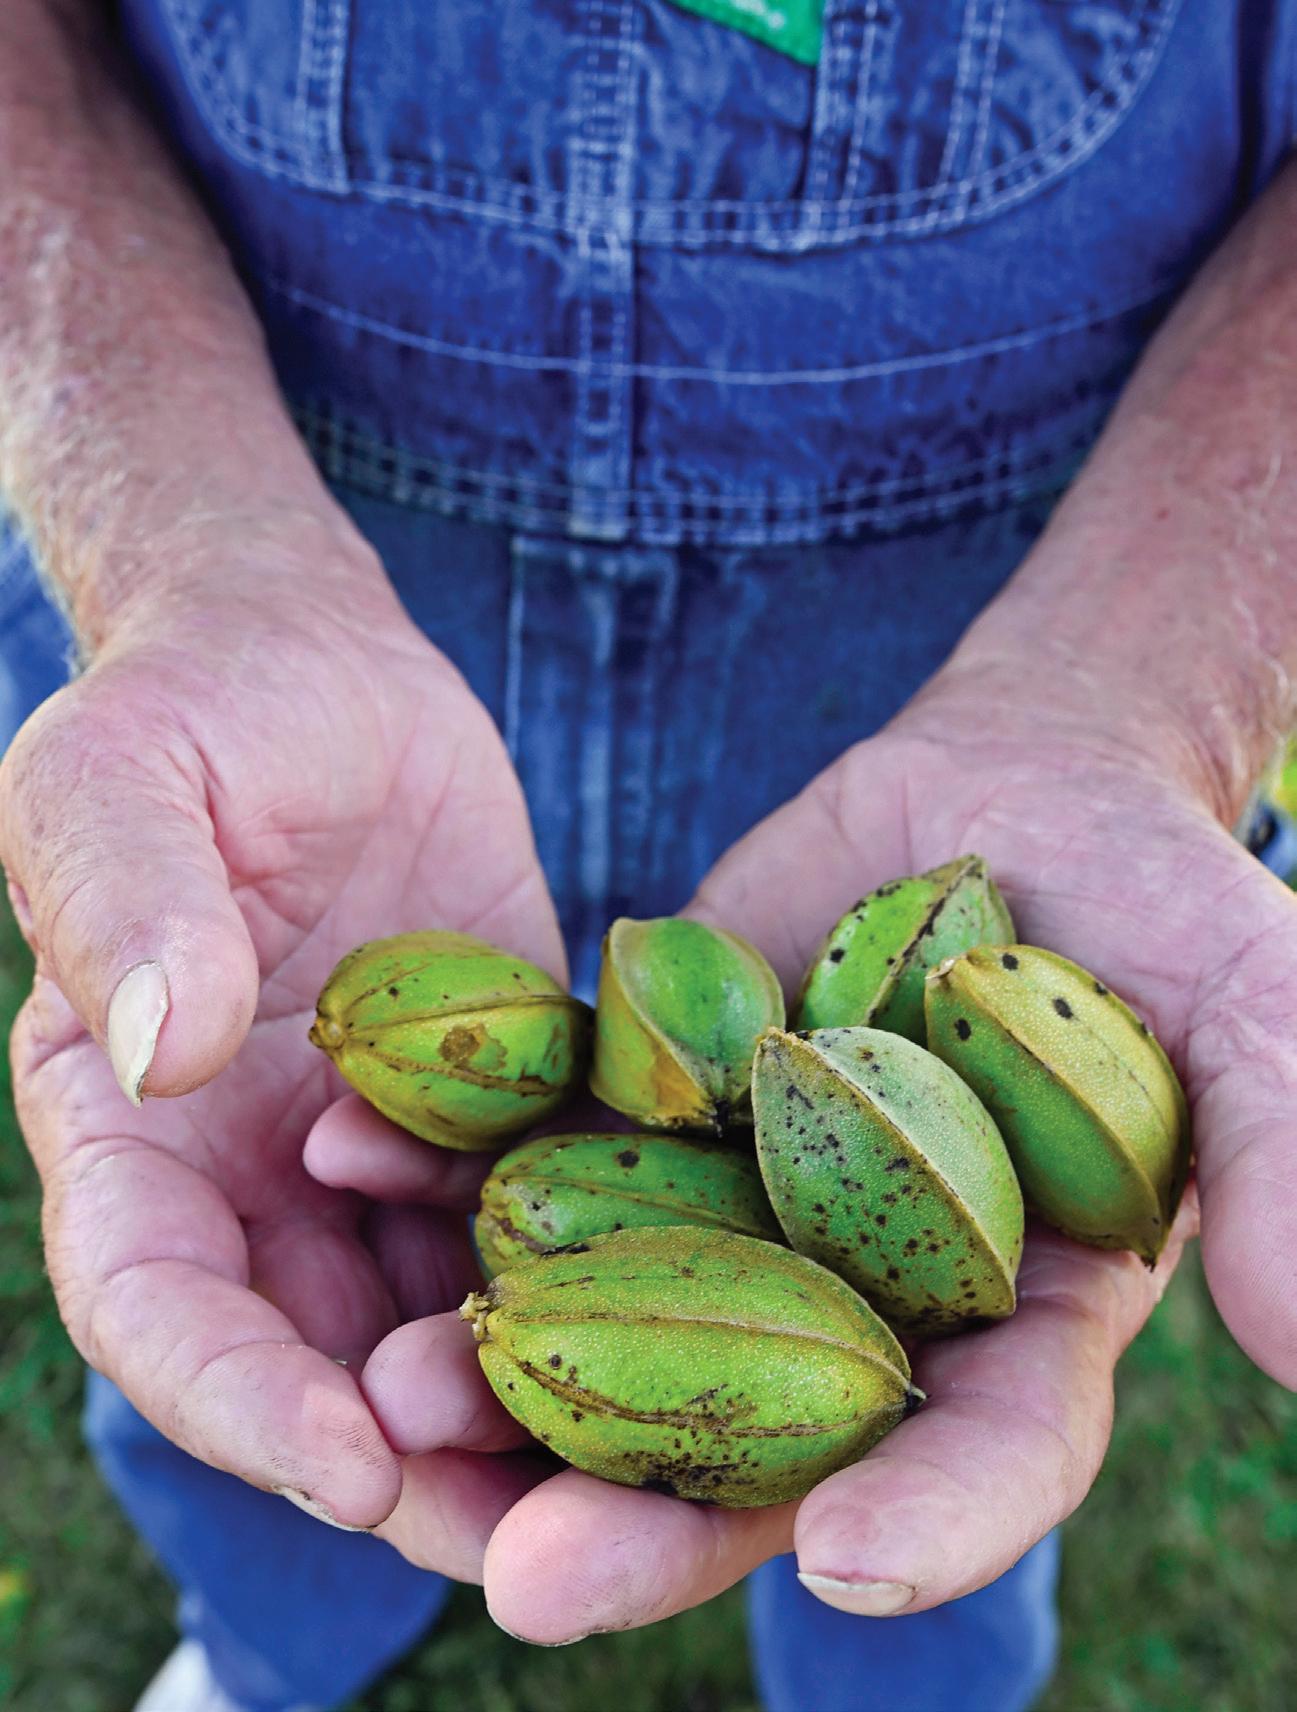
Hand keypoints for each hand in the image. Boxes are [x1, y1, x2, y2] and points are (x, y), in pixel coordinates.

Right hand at [0, 516, 561, 1568]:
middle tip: (523, 1539)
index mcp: (128, 1125)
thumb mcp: (121, 778)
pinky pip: (545, 1208)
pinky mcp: (496, 1099)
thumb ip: (124, 904)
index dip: (236, 1399)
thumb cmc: (190, 706)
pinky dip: (604, 1277)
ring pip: (438, 1315)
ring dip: (522, 1405)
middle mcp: (250, 1170)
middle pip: (312, 1358)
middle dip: (409, 1458)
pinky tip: (698, 1323)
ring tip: (628, 1480)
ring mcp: (381, 1147)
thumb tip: (160, 1047)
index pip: (155, 1301)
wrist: (317, 667)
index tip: (343, 1462)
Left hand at [361, 668, 1295, 1636]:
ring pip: (612, 1318)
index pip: (981, 1454)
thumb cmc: (1154, 907)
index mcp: (1009, 1326)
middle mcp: (853, 1301)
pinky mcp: (639, 1110)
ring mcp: (732, 1210)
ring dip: (503, 1371)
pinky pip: (537, 1150)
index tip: (843, 1572)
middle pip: (755, 1439)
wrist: (1014, 794)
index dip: (927, 1521)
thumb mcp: (1248, 1010)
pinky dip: (442, 1163)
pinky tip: (341, 1159)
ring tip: (392, 1390)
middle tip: (524, 1578)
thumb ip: (1283, 1157)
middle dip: (644, 1514)